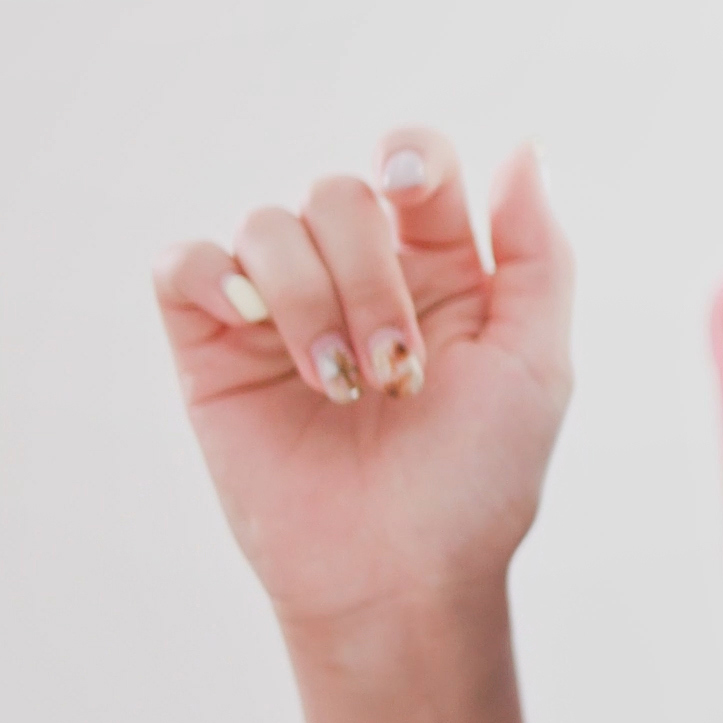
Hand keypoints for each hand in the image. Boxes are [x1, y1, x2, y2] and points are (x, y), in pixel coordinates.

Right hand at [151, 130, 573, 643]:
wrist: (399, 575)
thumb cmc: (476, 481)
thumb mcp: (535, 363)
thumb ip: (536, 252)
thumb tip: (524, 148)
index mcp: (437, 269)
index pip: (414, 166)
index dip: (412, 161)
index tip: (414, 199)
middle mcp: (355, 277)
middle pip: (339, 193)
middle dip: (369, 276)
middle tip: (397, 370)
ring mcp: (280, 310)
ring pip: (269, 225)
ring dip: (309, 300)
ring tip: (339, 387)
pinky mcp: (212, 350)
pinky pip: (185, 264)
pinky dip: (213, 276)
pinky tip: (252, 328)